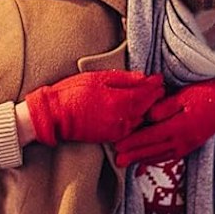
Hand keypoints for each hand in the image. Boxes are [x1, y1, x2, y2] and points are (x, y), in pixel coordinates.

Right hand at [25, 70, 164, 146]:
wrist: (55, 114)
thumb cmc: (72, 91)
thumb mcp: (96, 77)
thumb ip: (122, 78)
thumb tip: (143, 77)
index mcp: (118, 101)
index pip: (145, 93)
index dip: (154, 85)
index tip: (159, 78)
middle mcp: (121, 118)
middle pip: (146, 107)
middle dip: (154, 96)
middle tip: (159, 87)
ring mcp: (117, 130)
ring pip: (140, 119)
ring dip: (147, 108)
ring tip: (151, 98)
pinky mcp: (111, 137)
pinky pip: (131, 128)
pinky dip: (137, 119)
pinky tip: (137, 112)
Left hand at [114, 69, 214, 165]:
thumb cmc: (203, 94)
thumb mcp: (184, 96)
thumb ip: (165, 106)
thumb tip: (149, 114)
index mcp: (179, 127)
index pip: (150, 136)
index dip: (133, 141)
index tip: (118, 144)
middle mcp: (182, 141)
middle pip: (152, 150)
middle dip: (133, 155)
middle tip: (116, 159)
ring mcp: (186, 146)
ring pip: (159, 156)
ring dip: (141, 160)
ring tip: (126, 162)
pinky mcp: (189, 147)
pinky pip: (168, 157)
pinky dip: (155, 160)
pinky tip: (145, 161)